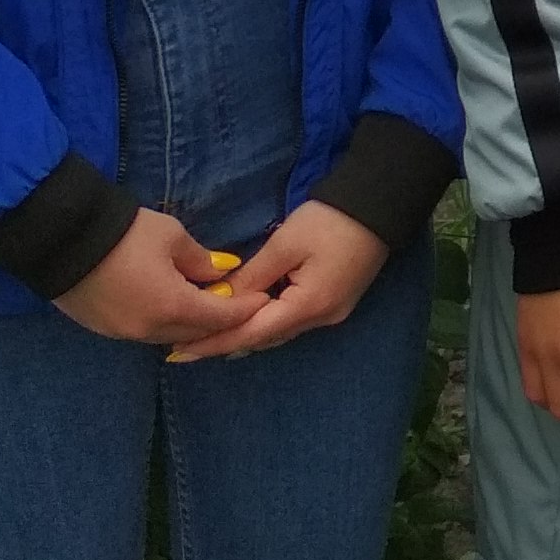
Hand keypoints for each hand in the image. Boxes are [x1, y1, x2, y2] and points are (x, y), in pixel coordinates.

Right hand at [58, 208, 235, 346]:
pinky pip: (144, 332)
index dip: (245, 309)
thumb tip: (219, 273)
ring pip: (169, 336)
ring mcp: (123, 333)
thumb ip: (200, 260)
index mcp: (173, 308)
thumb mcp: (171, 237)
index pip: (221, 317)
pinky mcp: (102, 329)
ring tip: (204, 303)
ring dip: (189, 324)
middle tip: (236, 303)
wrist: (61, 238)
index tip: (263, 300)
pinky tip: (169, 306)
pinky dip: (163, 323)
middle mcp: (149, 330)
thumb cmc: (123, 233)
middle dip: (219, 320)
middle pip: (196, 333)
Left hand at [169, 203, 391, 365]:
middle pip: (264, 338)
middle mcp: (320, 319)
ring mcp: (331, 314)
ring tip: (208, 337)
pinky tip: (245, 320)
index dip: (214, 343)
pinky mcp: (335, 302)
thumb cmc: (329, 221)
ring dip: (244, 334)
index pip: (251, 333)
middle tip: (186, 346)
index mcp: (308, 306)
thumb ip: (251, 277)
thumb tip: (220, 301)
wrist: (379, 206)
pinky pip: (290, 322)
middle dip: (225, 342)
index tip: (180, 353)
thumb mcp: (284, 244)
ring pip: (278, 332)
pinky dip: (264, 323)